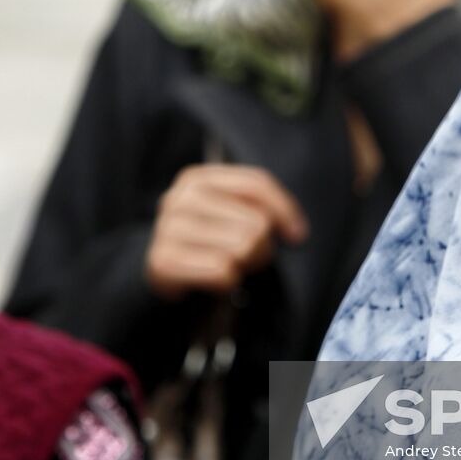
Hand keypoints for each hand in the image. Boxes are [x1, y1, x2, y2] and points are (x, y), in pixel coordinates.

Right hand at [145, 165, 308, 299]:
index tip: (297, 235)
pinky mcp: (163, 261)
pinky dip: (227, 281)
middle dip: (261, 246)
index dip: (284, 210)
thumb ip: (262, 208)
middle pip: (256, 222)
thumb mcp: (232, 214)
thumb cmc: (208, 241)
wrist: (165, 272)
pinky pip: (223, 272)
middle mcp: (179, 198)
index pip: (256, 184)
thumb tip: (296, 232)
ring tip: (231, 265)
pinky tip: (214, 280)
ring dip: (245, 264)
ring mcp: (167, 229)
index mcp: (197, 178)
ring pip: (243, 248)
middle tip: (247, 256)